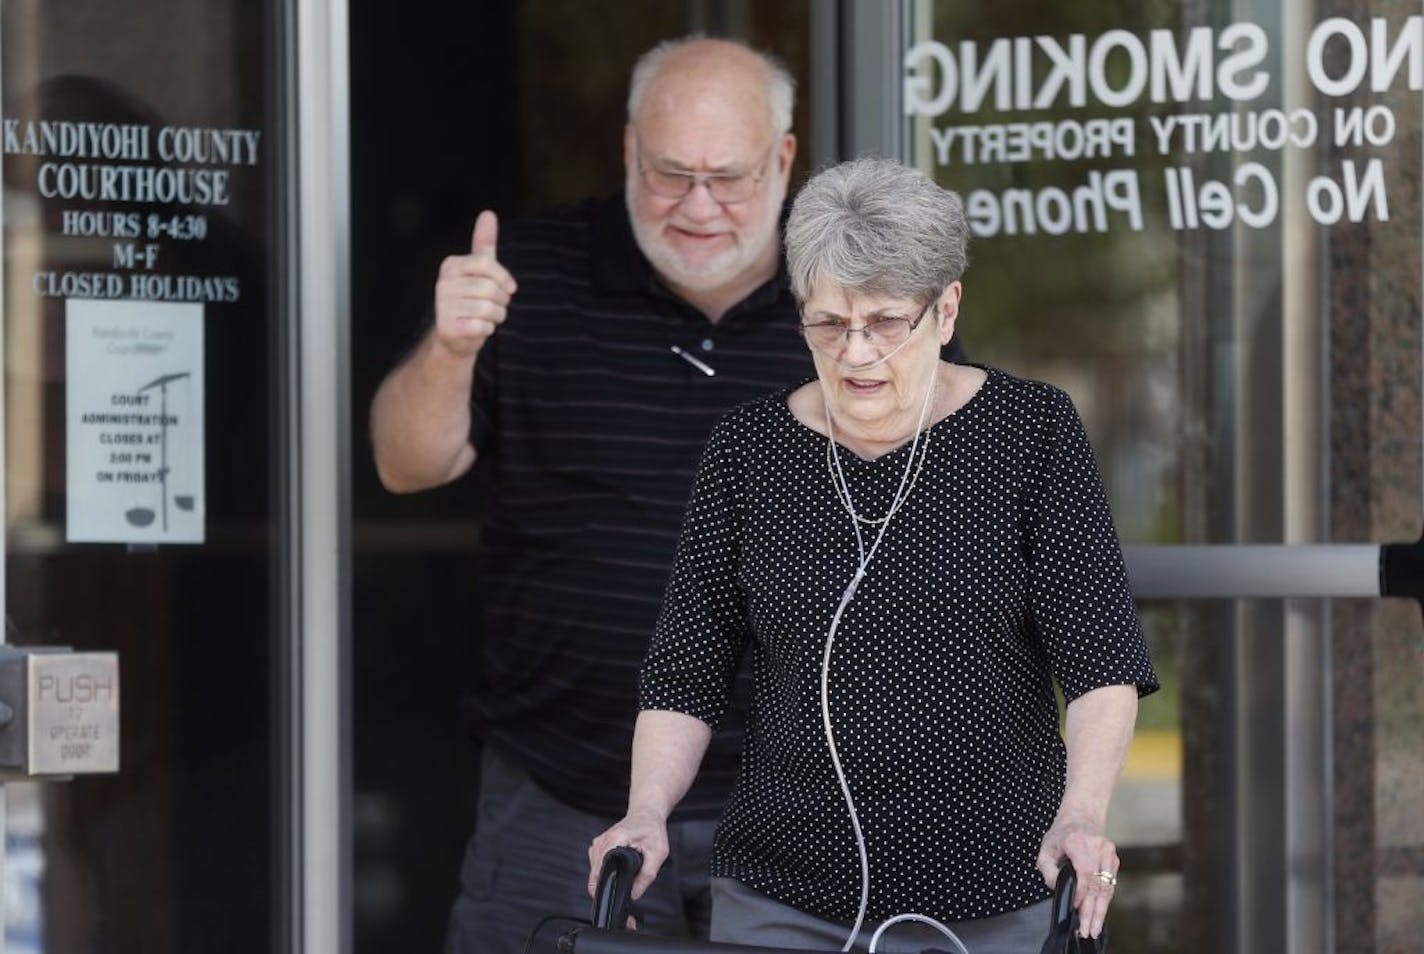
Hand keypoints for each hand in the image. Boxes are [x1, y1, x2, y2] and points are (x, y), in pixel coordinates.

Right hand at [432, 210, 517, 359]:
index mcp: (451, 265)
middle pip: (490, 288)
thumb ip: (484, 244)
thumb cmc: (472, 300)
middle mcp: (443, 283)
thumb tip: (488, 213)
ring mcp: (442, 306)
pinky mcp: (447, 328)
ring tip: (487, 317)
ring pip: (488, 309)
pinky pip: (482, 326)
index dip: (504, 278)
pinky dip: (488, 329)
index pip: (486, 264)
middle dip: (502, 301)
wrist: (456, 337)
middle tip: (495, 307)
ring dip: (497, 316)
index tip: (511, 289)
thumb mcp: (479, 271)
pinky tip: (479, 328)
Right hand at [587, 808, 669, 913]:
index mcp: (614, 840)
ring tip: (625, 879)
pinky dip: (605, 873)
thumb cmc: (652, 830)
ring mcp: (598, 844)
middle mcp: (602, 841)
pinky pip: (597, 866)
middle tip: (627, 894)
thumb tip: (634, 894)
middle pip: (596, 874)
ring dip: (606, 880)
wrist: (646, 814)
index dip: (605, 888)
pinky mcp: (598, 847)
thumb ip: (647, 875)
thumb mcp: (658, 853)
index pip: (600, 871)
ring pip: (595, 872)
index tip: (614, 899)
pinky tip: (618, 871)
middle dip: (608, 888)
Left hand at [1037, 812, 1118, 939]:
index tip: (1075, 908)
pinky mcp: (1114, 859)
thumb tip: (1057, 888)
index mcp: (1078, 843)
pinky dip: (1104, 901)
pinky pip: (1110, 884)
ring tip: (1094, 928)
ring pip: (1107, 887)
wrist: (1082, 815)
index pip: (1084, 873)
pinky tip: (1098, 914)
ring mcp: (1108, 853)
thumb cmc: (1062, 832)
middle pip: (1097, 885)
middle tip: (1087, 930)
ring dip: (1100, 910)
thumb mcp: (1046, 847)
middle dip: (1092, 911)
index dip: (1081, 893)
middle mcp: (1098, 848)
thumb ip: (1047, 869)